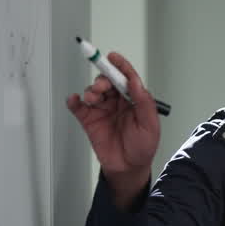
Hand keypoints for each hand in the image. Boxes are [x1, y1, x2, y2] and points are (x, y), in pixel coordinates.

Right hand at [65, 51, 159, 206]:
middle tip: (102, 87)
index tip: (113, 57)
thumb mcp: (150, 125)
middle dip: (103, 79)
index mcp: (133, 99)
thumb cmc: (142, 147)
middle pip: (107, 81)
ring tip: (93, 97)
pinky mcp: (89, 121)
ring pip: (93, 91)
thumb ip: (144, 103)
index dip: (120, 65)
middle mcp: (117, 101)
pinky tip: (74, 100)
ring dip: (91, 90)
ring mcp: (102, 110)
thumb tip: (136, 82)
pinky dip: (74, 101)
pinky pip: (78, 107)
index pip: (126, 77)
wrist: (128, 168)